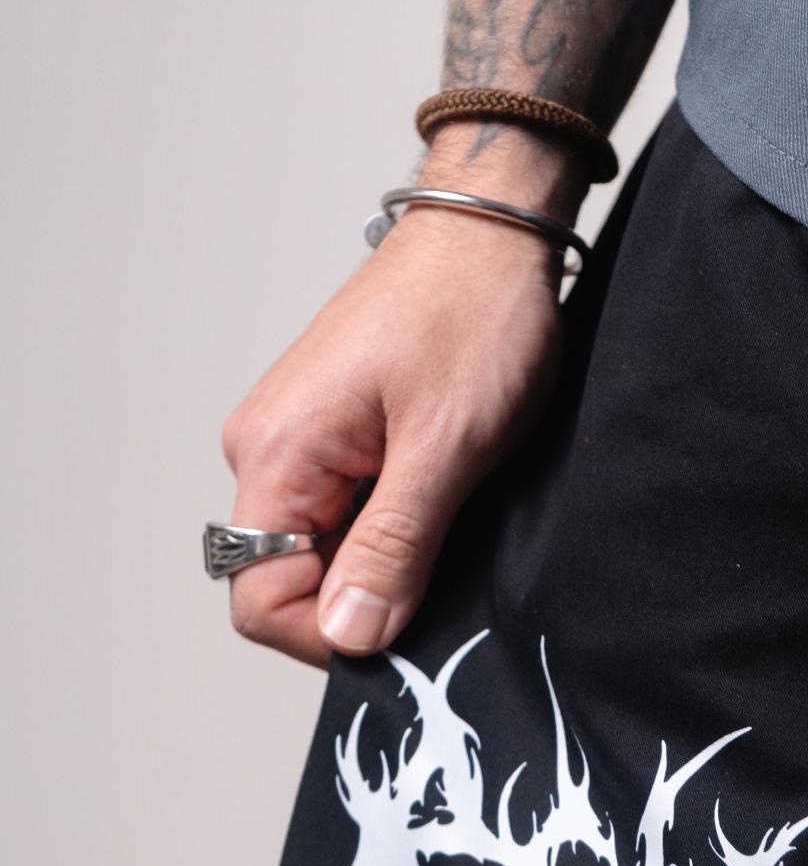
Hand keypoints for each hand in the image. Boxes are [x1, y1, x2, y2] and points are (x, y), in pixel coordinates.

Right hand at [221, 139, 581, 666]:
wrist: (490, 231)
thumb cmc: (473, 314)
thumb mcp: (445, 449)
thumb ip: (393, 550)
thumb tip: (351, 634)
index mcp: (276, 454)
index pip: (258, 599)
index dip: (329, 633)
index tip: (402, 622)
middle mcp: (266, 451)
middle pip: (287, 582)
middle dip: (362, 596)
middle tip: (441, 560)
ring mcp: (296, 442)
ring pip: (320, 551)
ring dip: (381, 559)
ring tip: (444, 510)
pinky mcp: (329, 434)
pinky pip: (342, 514)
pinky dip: (389, 527)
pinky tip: (437, 495)